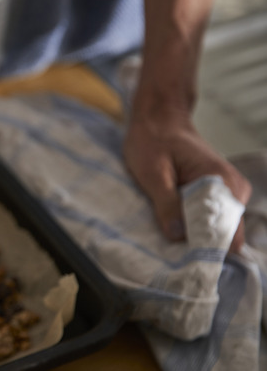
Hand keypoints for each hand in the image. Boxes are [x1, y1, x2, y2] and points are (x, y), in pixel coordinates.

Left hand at [123, 109, 250, 251]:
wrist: (158, 121)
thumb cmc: (153, 141)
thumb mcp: (152, 172)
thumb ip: (166, 202)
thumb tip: (178, 235)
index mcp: (222, 181)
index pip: (225, 228)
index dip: (205, 247)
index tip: (186, 264)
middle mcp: (233, 189)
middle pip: (224, 233)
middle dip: (199, 246)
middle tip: (174, 260)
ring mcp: (228, 193)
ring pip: (217, 229)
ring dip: (195, 238)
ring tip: (172, 245)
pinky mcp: (217, 196)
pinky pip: (210, 220)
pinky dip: (194, 228)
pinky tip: (176, 232)